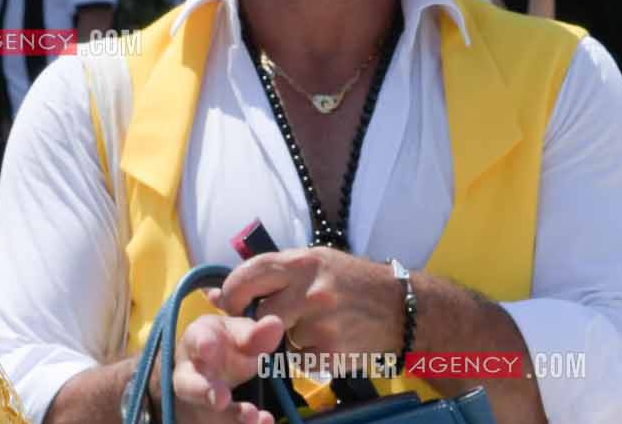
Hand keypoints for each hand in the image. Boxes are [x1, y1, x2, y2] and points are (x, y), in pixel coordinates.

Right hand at [171, 306, 285, 423]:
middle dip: (202, 390)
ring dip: (228, 414)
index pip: (195, 339)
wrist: (215, 369)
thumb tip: (275, 323)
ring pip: (206, 409)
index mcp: (198, 340)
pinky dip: (241, 423)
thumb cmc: (226, 345)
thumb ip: (255, 334)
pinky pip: (224, 422)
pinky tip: (264, 420)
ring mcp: (199, 398)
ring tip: (250, 415)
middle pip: (188, 383)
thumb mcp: (240, 335)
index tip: (208, 347)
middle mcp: (192, 372)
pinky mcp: (210, 416)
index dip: (201, 343)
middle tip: (220, 398)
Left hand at [215, 247, 403, 361]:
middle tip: (271, 320)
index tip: (228, 303)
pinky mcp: (333, 353)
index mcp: (302, 262)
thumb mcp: (316, 262)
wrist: (404, 309)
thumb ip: (271, 275)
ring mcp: (322, 324)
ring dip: (290, 337)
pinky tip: (329, 340)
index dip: (231, 292)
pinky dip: (309, 355)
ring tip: (316, 325)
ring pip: (282, 338)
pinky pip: (302, 359)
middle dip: (260, 319)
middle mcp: (310, 291)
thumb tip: (217, 295)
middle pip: (261, 312)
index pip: (248, 275)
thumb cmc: (353, 282)